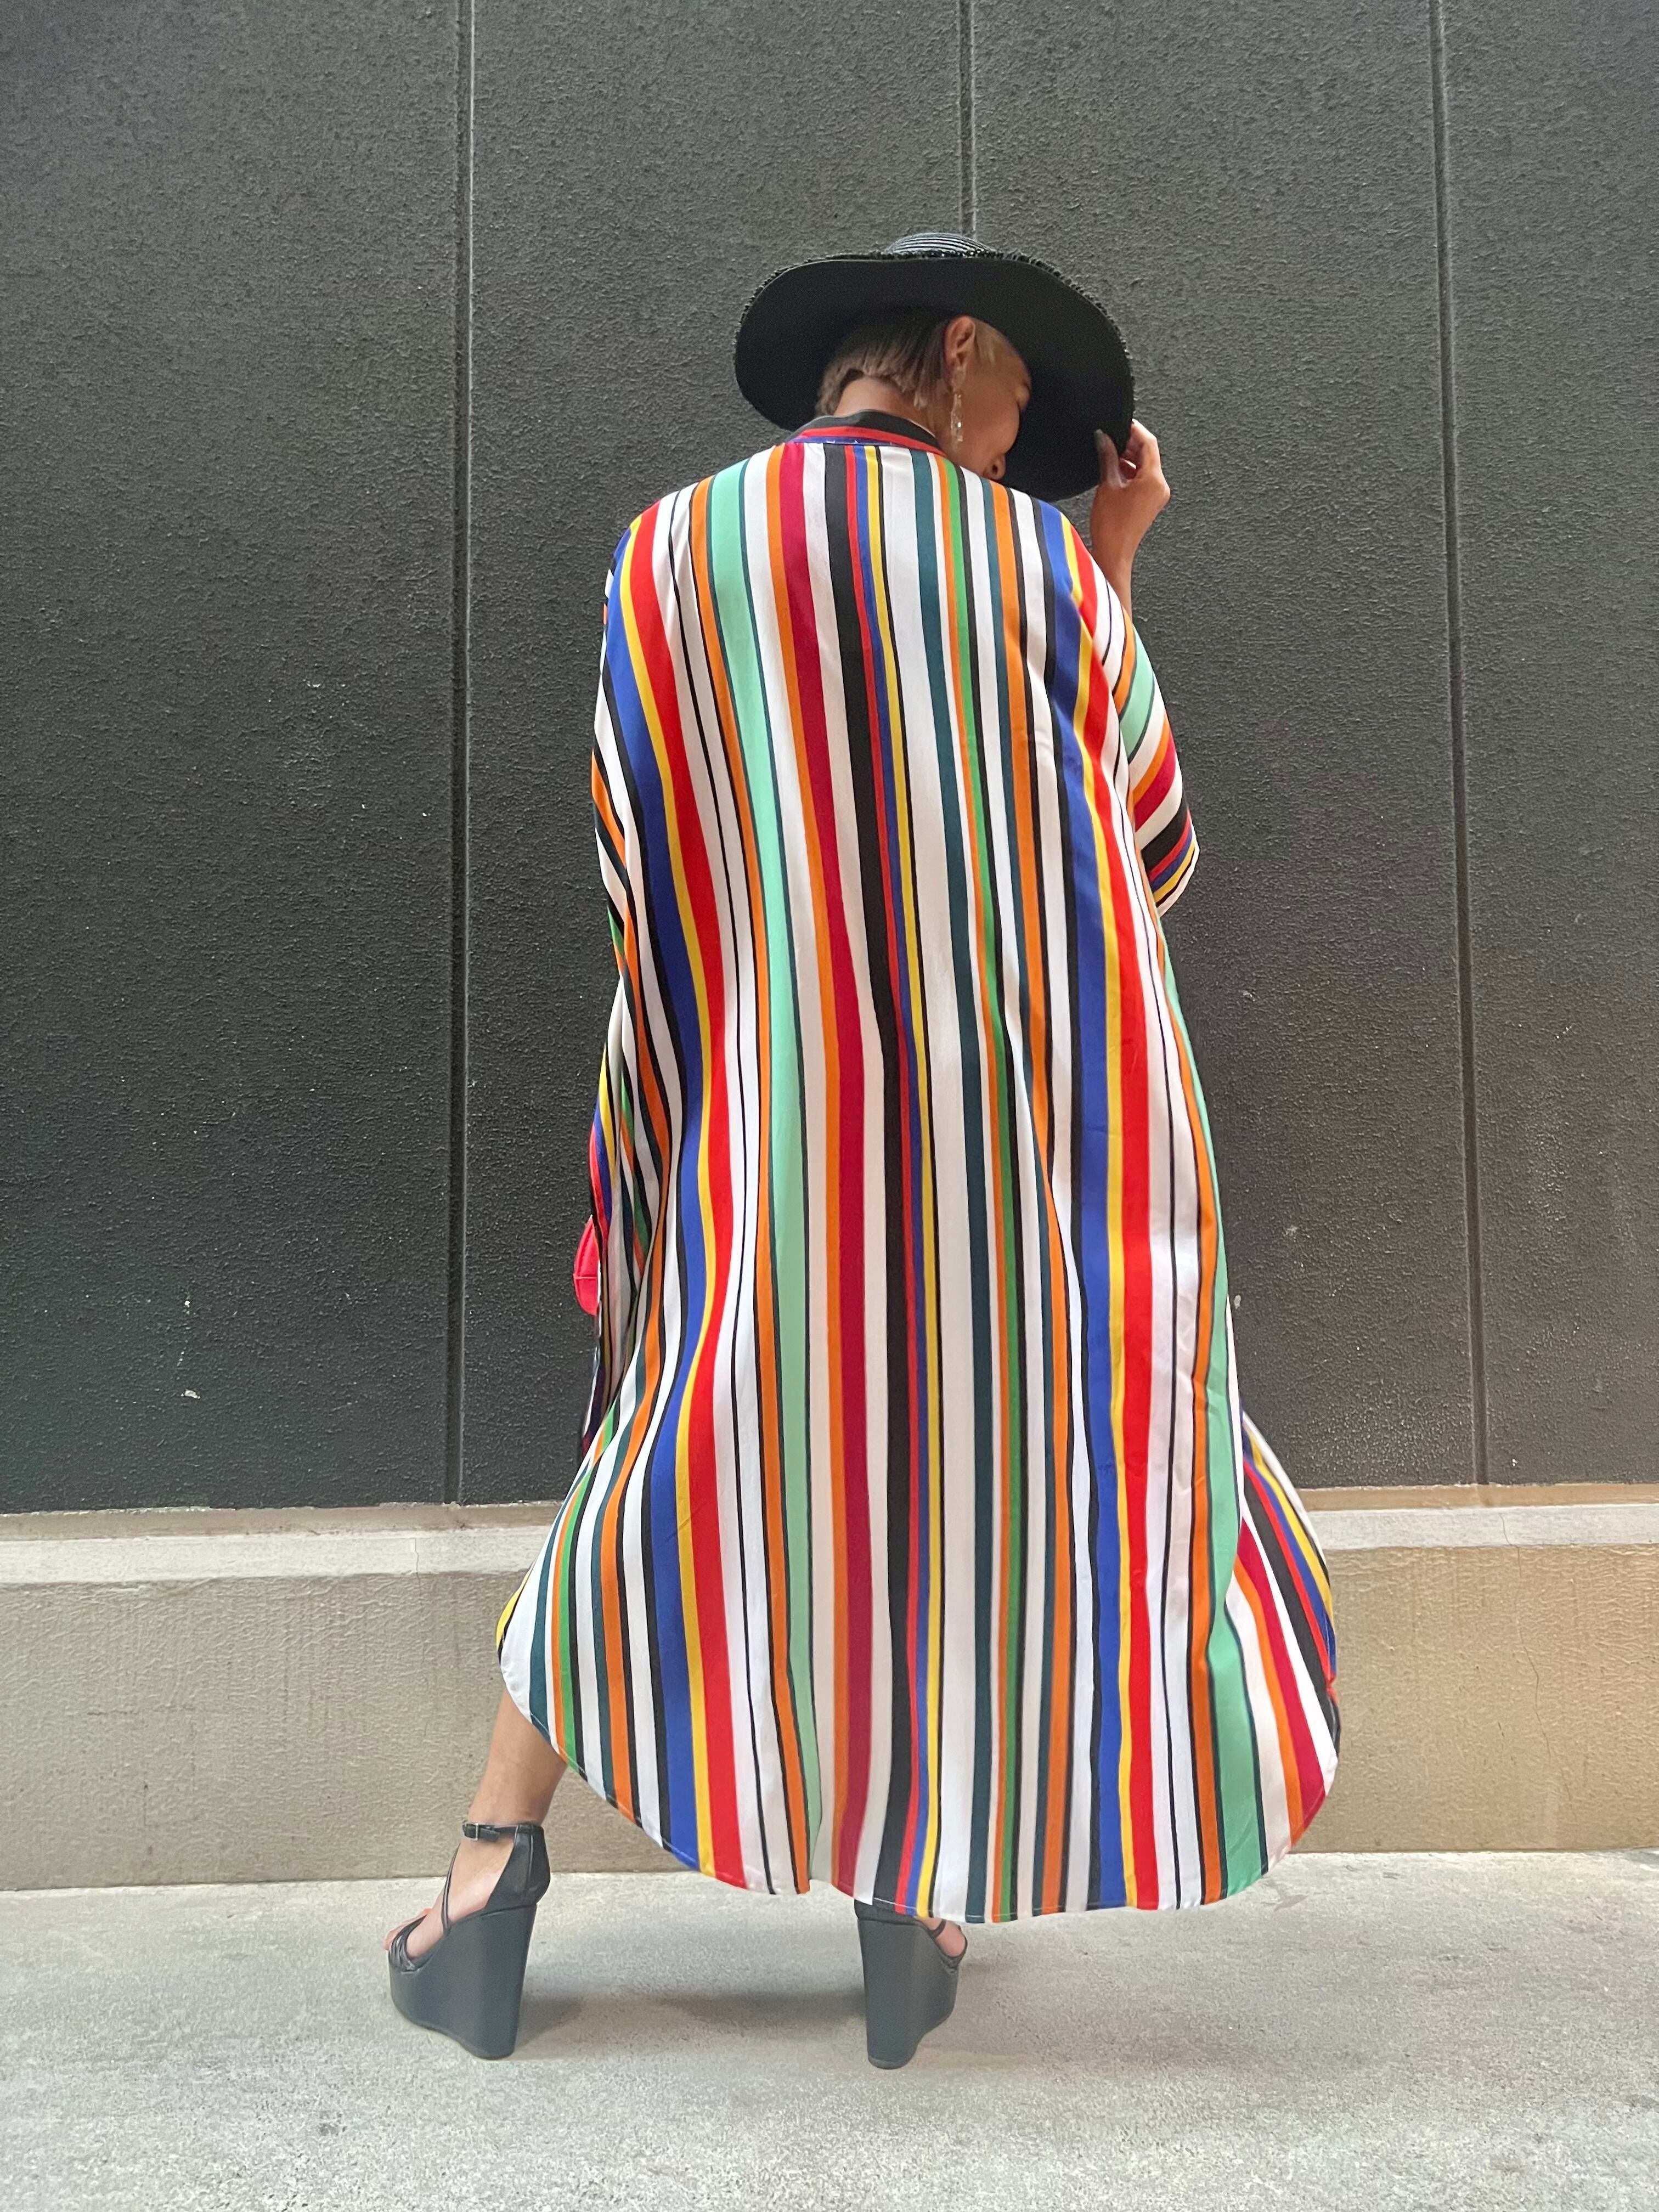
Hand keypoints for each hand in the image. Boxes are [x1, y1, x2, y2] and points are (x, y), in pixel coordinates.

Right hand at [1089, 419, 1170, 616]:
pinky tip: (1114, 470)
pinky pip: (1143, 478)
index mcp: (1154, 480)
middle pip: (1148, 453)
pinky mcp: (1149, 502)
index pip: (1148, 442)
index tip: (1121, 422)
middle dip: (1130, 443)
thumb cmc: (1111, 528)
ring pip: (1145, 465)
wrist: (1113, 554)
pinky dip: (1130, 471)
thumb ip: (1107, 456)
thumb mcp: (1107, 485)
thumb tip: (1104, 438)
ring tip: (1109, 454)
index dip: (1134, 429)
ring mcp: (1156, 495)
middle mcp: (1160, 487)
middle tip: (1111, 437)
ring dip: (1129, 457)